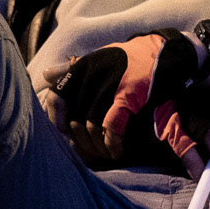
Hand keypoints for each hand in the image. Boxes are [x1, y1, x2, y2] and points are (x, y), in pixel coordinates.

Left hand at [38, 30, 198, 163]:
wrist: (163, 53)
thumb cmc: (128, 59)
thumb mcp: (98, 59)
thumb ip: (72, 69)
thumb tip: (45, 74)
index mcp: (81, 69)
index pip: (57, 99)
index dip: (56, 121)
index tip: (64, 135)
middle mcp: (90, 76)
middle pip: (74, 118)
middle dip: (80, 140)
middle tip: (89, 152)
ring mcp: (108, 86)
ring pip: (91, 126)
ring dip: (97, 146)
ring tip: (104, 156)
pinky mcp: (127, 96)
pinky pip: (111, 127)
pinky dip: (113, 143)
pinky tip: (117, 152)